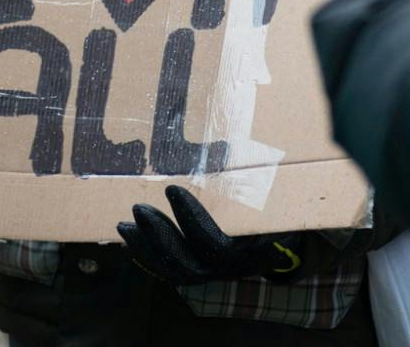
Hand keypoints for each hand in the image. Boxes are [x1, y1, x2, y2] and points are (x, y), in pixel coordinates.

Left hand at [118, 186, 305, 284]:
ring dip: (147, 249)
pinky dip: (148, 256)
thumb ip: (256, 171)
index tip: (171, 188)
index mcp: (255, 249)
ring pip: (176, 272)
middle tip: (138, 208)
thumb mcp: (273, 186)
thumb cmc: (278, 201)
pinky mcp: (199, 270)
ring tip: (125, 227)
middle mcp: (232, 268)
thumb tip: (229, 136)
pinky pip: (170, 271)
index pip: (218, 245)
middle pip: (191, 264)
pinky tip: (130, 237)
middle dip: (161, 236)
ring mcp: (214, 273)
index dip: (192, 220)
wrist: (284, 233)